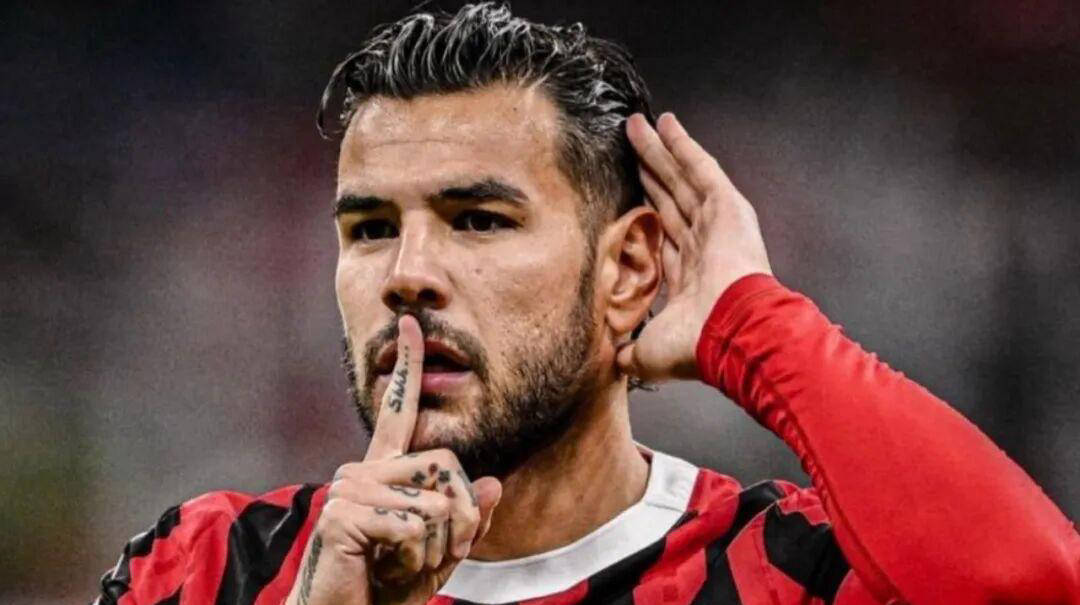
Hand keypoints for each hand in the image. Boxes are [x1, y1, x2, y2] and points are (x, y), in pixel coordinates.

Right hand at [285, 315, 501, 604]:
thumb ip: (466, 521)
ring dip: (434, 548)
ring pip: (437, 503)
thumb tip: (494, 483)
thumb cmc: (385, 590)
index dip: (407, 367)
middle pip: (448, 466)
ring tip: (396, 564)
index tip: (411, 325)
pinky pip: (414, 527)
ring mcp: (349, 489)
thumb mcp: (438, 556)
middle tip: (427, 555)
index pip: (398, 413)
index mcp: (382, 473)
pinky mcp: (343, 514)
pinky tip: (381, 568)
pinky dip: (414, 559)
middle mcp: (362, 471)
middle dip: (459, 520)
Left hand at [617, 112, 771, 381]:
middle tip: (629, 147)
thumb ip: (626, 352)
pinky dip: (684, 145)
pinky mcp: (727, 207)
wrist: (732, 334)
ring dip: (659, 151)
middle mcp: (703, 245)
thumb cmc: (696, 346)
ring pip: (680, 178)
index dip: (644, 211)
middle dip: (650, 172)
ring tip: (637, 126)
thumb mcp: (648, 352)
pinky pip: (700, 168)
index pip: (663, 234)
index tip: (626, 194)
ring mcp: (717, 223)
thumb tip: (608, 364)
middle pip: (669, 198)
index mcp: (688, 276)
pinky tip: (667, 124)